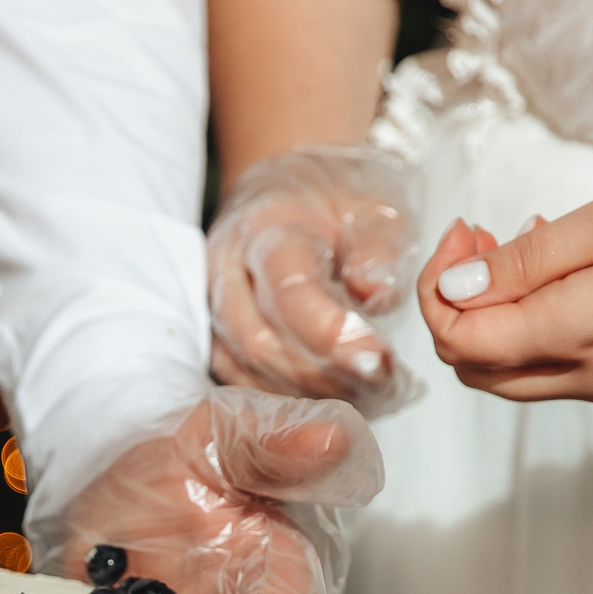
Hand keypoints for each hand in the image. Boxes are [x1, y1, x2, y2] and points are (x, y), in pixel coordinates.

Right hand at [207, 145, 423, 413]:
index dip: (331, 333)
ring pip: (245, 368)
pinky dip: (285, 398)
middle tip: (380, 383)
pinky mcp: (216, 336)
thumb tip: (374, 291)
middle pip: (259, 340)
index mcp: (264, 229)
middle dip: (321, 373)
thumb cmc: (337, 206)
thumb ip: (378, 247)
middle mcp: (225, 269)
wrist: (291, 195)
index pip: (288, 290)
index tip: (378, 359)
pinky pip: (240, 381)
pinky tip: (330, 397)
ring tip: (364, 393)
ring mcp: (213, 307)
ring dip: (305, 392)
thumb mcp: (374, 210)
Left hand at [418, 170, 592, 402]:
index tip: (465, 231)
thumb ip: (528, 262)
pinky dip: (546, 321)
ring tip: (530, 240)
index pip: (460, 340)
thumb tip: (457, 291)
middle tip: (484, 238)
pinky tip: (575, 267)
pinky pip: (568, 364)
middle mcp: (592, 379)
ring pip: (521, 371)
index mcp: (575, 340)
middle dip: (461, 305)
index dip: (440, 287)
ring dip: (503, 312)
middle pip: (480, 368)